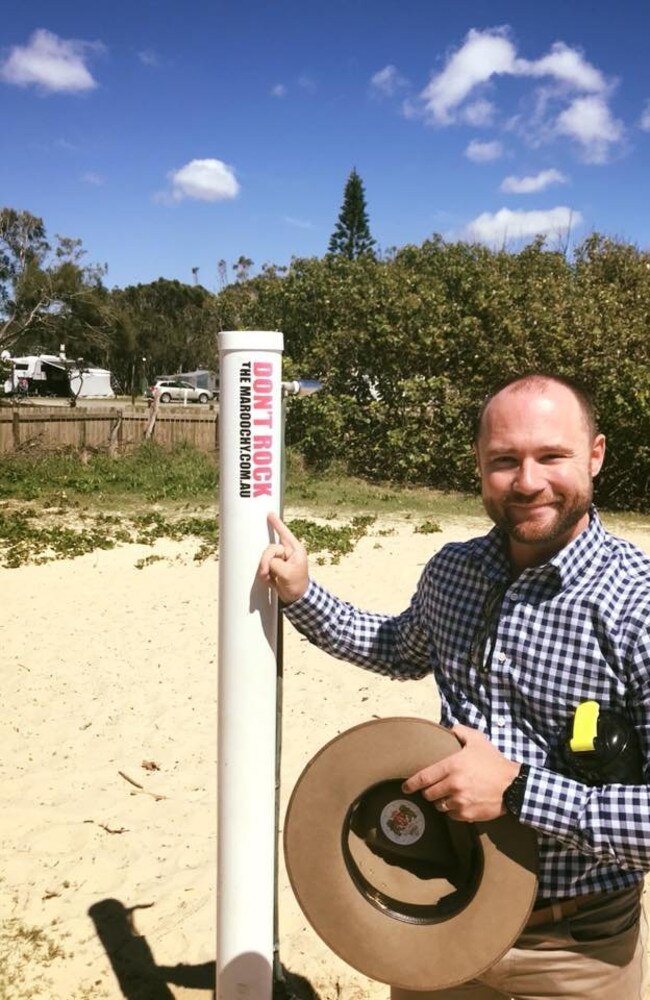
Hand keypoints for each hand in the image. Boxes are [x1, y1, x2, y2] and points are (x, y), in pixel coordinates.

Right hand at [258, 513, 308, 604]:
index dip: (276, 524)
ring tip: (269, 579)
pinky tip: (271, 581)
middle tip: (265, 573)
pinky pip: (265, 566)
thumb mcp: (286, 573)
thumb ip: (275, 563)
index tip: (270, 514)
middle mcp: (287, 553)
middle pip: (270, 548)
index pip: (284, 533)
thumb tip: (267, 561)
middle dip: (265, 561)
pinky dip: (265, 574)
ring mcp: (280, 560)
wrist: (296, 598)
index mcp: (295, 550)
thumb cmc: (297, 585)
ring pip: (265, 558)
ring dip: (265, 569)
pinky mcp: (275, 567)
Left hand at [401, 724, 520, 821]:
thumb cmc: (493, 762)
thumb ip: (461, 732)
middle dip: (429, 792)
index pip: (424, 777)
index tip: (405, 787)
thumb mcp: (478, 741)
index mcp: (452, 766)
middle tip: (434, 788)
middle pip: (429, 794)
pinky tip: (461, 803)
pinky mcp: (467, 814)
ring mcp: (460, 801)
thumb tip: (450, 728)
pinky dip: (453, 811)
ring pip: (439, 805)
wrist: (513, 786)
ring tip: (450, 795)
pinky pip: (452, 815)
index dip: (411, 784)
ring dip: (441, 801)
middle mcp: (453, 785)